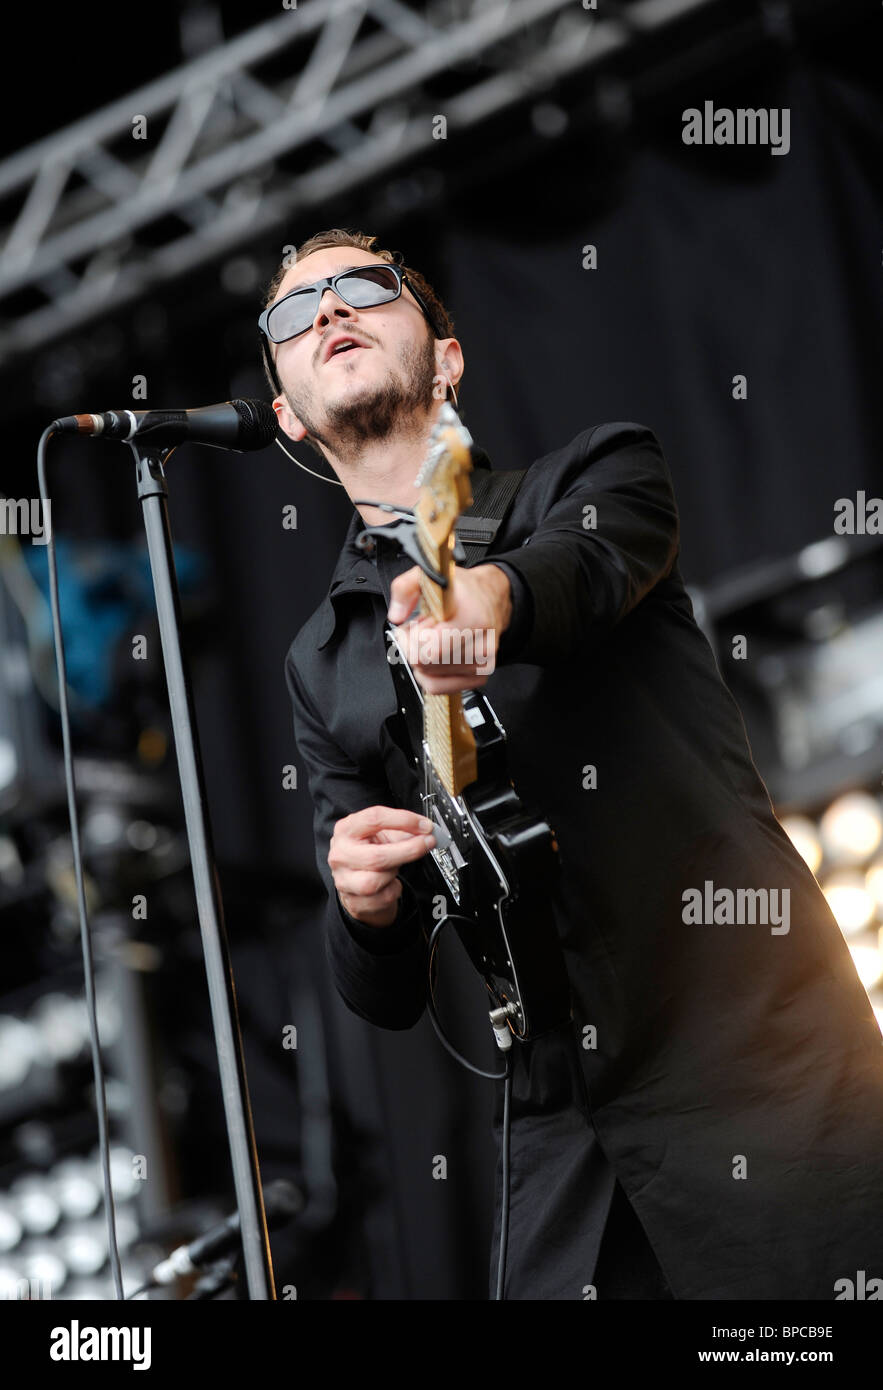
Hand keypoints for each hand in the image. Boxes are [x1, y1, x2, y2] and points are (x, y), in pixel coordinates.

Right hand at [329, 806, 435, 927]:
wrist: (356, 881)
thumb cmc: (370, 852)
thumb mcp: (382, 834)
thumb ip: (403, 830)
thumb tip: (426, 831)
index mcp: (346, 830)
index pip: (374, 819)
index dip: (404, 820)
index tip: (424, 825)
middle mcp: (341, 854)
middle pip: (376, 856)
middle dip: (408, 850)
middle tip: (427, 844)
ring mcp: (343, 880)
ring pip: (376, 881)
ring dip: (394, 873)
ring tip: (397, 866)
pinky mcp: (353, 902)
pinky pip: (382, 897)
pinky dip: (394, 889)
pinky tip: (391, 882)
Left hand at [387, 563, 512, 692]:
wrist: (490, 599)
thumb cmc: (462, 591)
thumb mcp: (430, 576)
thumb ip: (405, 588)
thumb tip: (396, 615)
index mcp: (471, 619)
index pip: (428, 651)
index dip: (411, 639)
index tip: (414, 625)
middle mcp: (480, 645)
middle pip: (424, 665)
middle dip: (415, 647)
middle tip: (425, 629)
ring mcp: (481, 664)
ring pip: (430, 678)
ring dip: (423, 659)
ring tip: (434, 638)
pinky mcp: (479, 676)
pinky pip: (439, 687)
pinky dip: (431, 673)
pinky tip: (438, 654)